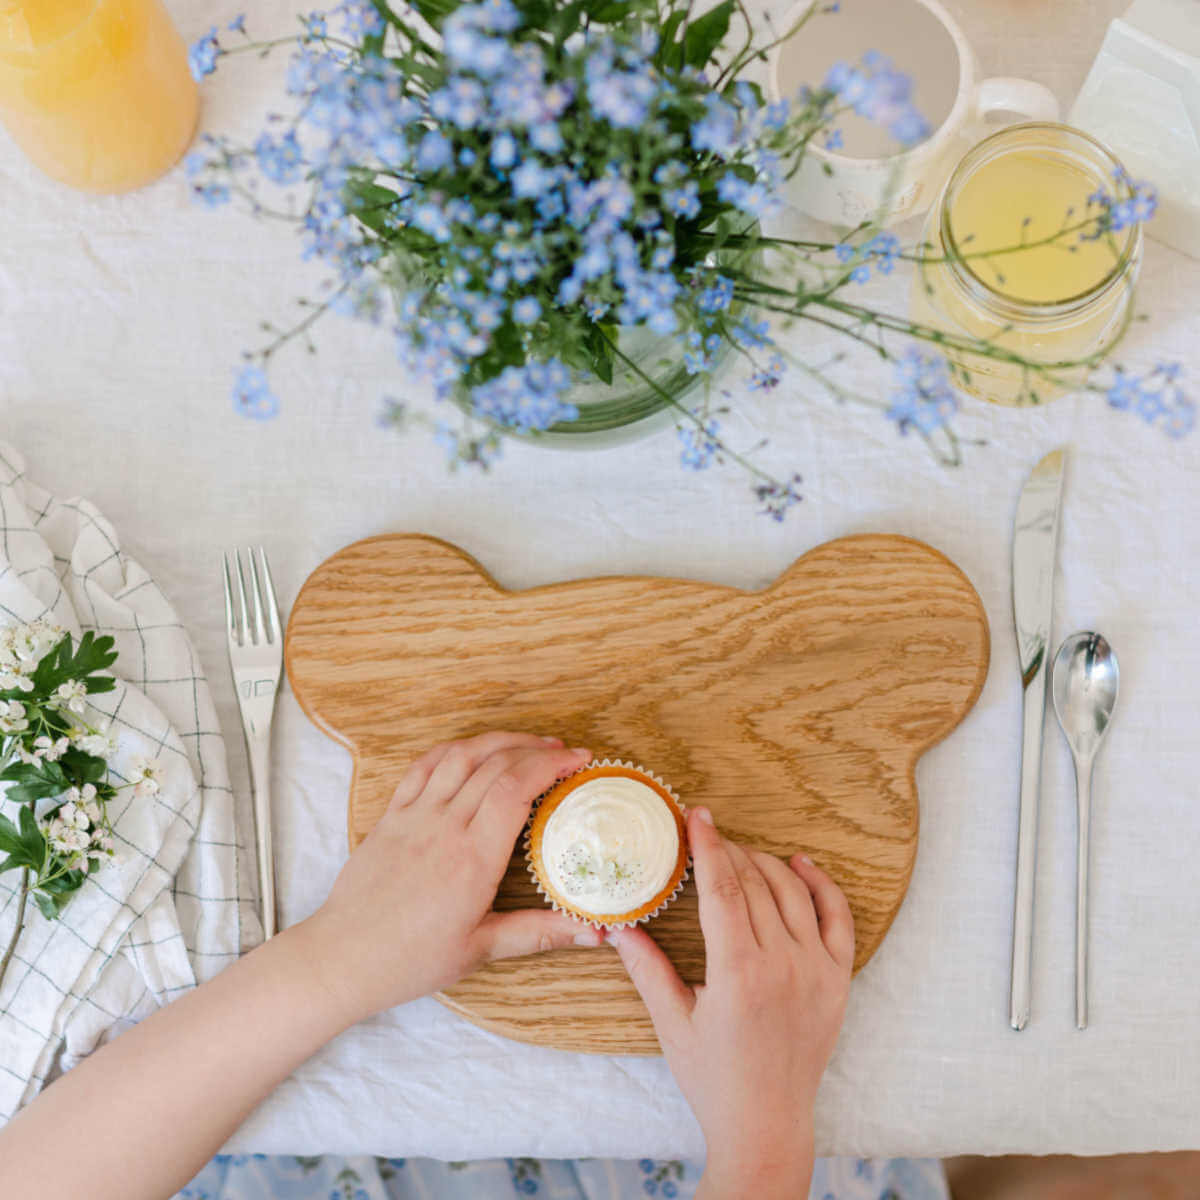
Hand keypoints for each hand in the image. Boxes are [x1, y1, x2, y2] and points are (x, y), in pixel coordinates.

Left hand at [305, 731, 602, 1024]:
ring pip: (461, 756)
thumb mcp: (481, 950)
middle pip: (495, 765)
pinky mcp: (391, 815)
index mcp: (472, 859)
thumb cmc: (410, 960)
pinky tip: (474, 750)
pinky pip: (424, 766)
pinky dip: (455, 749)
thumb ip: (540, 933)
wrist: (342, 958)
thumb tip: (594, 933)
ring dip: (499, 741)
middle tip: (566, 753)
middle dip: (536, 750)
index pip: (516, 789)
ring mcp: (414, 816)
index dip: (551, 766)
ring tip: (529, 743)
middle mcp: (444, 827)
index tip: (579, 761)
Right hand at [609, 808, 853, 1199]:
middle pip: (754, 883)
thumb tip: (616, 926)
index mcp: (738, 972)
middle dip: (728, 851)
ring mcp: (816, 970)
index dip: (707, 846)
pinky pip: (837, 917)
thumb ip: (646, 969)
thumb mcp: (672, 1023)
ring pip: (792, 892)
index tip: (696, 815)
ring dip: (764, 863)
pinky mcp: (838, 980)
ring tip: (740, 852)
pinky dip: (821, 884)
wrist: (767, 1124)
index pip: (721, 888)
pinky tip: (800, 864)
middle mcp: (783, 964)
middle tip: (707, 836)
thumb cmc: (713, 1078)